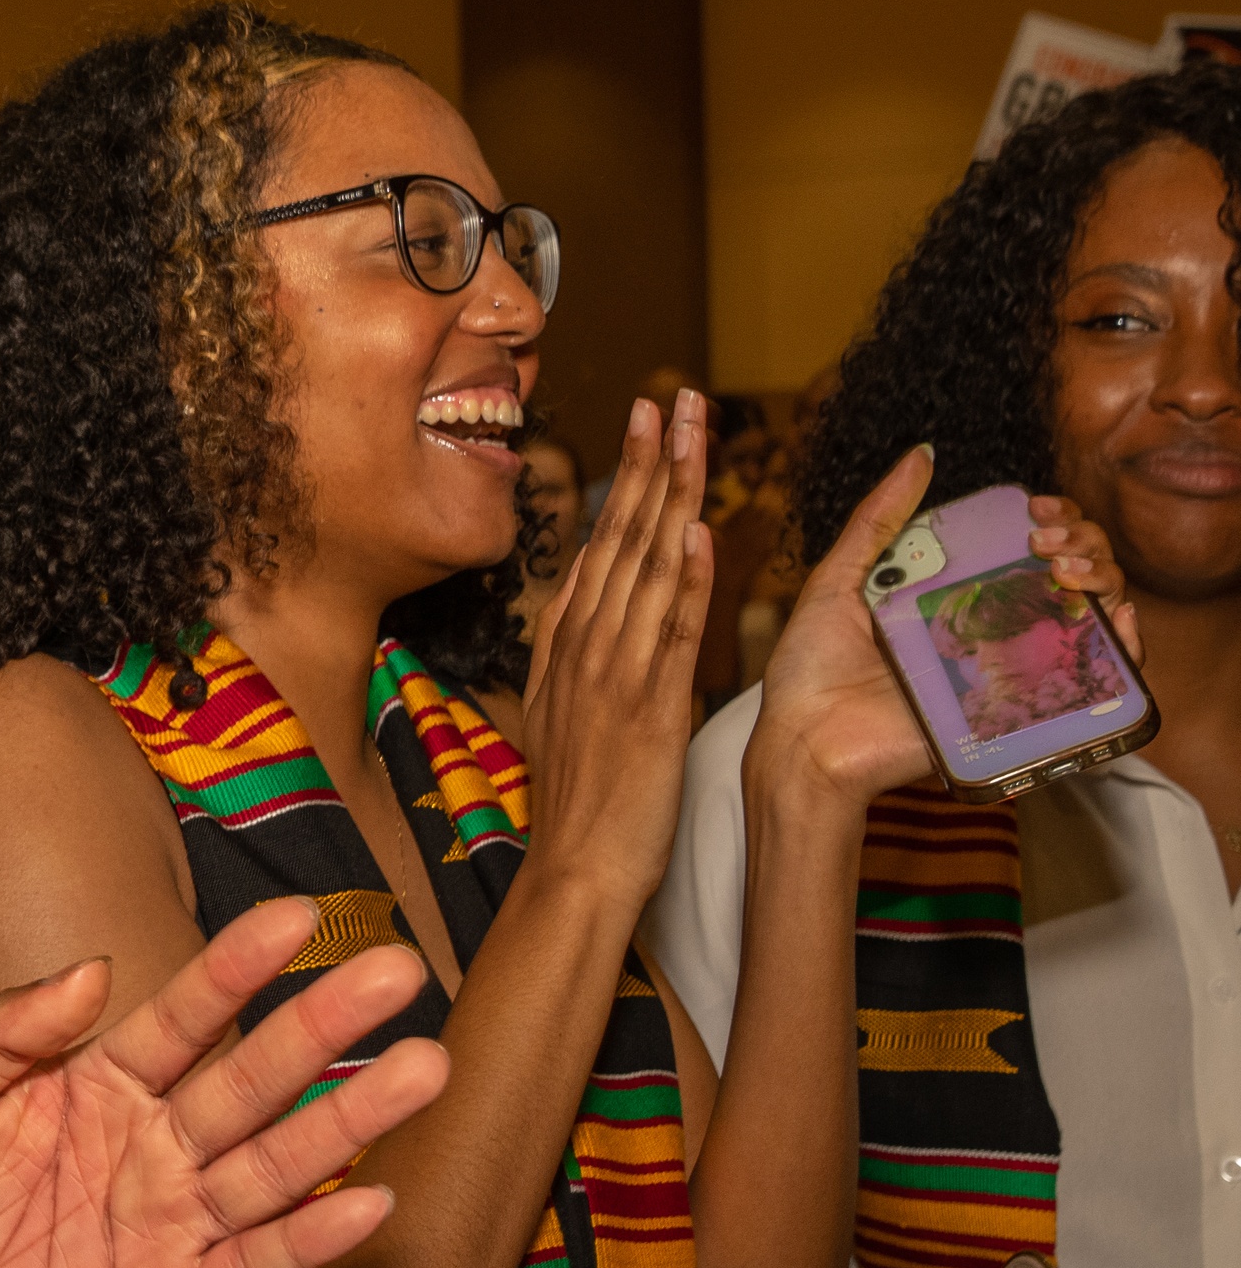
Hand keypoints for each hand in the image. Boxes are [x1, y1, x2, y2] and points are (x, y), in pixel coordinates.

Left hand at [0, 897, 448, 1267]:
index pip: (180, 1017)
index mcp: (95, 1084)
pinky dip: (310, 1243)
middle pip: (249, 1081)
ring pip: (272, 1167)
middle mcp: (148, 1149)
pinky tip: (370, 1203)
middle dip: (322, 1027)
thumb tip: (91, 971)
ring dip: (347, 1122)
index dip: (236, 970)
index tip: (296, 917)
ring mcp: (166, 1229)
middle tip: (398, 968)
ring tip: (423, 1067)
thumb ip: (4, 1035)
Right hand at [518, 391, 714, 908]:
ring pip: (648, 567)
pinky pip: (671, 633)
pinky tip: (700, 534)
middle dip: (651, 462)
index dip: (630, 479)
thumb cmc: (584, 804)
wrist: (574, 870)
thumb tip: (604, 610)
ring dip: (673, 497)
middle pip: (623, 536)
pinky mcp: (649, 706)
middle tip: (671, 397)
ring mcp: (614, 672)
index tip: (648, 423)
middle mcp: (586, 645)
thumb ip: (588, 656)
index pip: (603, 543)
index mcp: (567, 643)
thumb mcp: (574, 715)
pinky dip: (688, 582)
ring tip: (693, 436)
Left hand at [754, 452, 1134, 804]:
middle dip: (1082, 544)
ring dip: (1106, 584)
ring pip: (1091, 620)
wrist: (807, 744)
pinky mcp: (1021, 714)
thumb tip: (921, 454)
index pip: (1027, 550)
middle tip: (1049, 541)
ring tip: (1071, 573)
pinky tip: (1118, 623)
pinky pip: (1093, 684)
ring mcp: (1011, 670)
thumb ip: (878, 520)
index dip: (1050, 522)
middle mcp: (990, 630)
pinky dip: (1125, 651)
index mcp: (954, 596)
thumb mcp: (838, 580)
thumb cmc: (811, 669)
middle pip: (1070, 577)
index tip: (1038, 509)